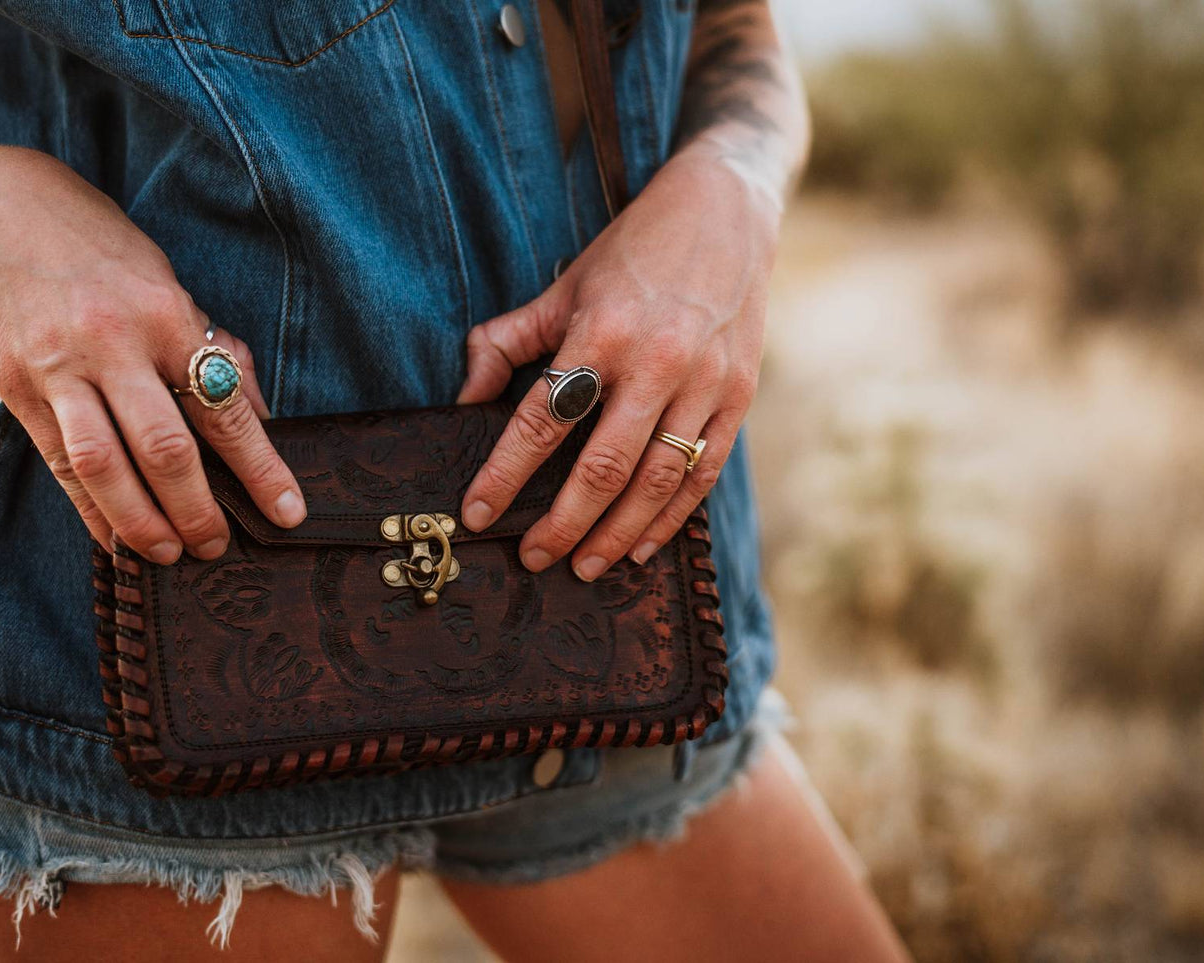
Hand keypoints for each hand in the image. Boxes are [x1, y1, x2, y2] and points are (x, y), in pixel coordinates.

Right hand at [0, 146, 305, 562]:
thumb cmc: (104, 255)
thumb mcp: (170, 285)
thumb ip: (212, 349)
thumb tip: (260, 419)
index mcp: (167, 316)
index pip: (225, 409)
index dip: (261, 468)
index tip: (288, 512)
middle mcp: (113, 343)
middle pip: (165, 447)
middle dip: (197, 509)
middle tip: (218, 546)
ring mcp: (59, 368)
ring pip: (105, 464)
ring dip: (142, 521)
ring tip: (169, 554)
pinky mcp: (17, 387)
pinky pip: (59, 463)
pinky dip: (90, 510)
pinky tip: (115, 539)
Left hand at [457, 148, 776, 579]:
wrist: (728, 211)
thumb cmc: (634, 252)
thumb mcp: (564, 284)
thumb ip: (508, 340)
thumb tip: (465, 396)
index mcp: (602, 331)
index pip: (542, 420)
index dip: (504, 474)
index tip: (476, 512)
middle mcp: (657, 362)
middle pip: (602, 467)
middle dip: (563, 524)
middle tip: (533, 559)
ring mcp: (705, 383)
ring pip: (656, 482)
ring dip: (616, 534)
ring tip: (584, 567)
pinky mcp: (739, 395)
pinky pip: (703, 472)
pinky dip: (672, 518)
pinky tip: (641, 547)